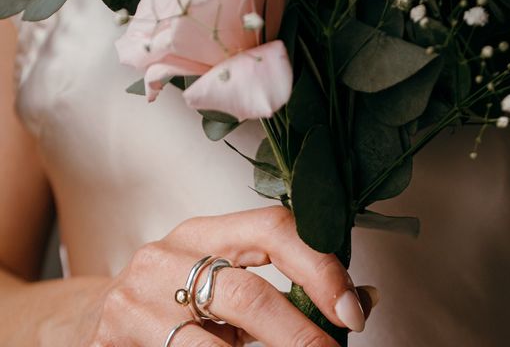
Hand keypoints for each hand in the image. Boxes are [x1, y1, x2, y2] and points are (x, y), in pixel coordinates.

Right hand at [78, 206, 374, 346]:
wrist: (92, 315)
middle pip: (249, 294)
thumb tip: (363, 300)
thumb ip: (288, 282)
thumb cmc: (178, 294)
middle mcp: (167, 257)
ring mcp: (135, 303)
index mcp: (205, 231)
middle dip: (299, 335)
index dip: (319, 267)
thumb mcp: (228, 276)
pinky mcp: (112, 343)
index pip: (273, 228)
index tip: (351, 311)